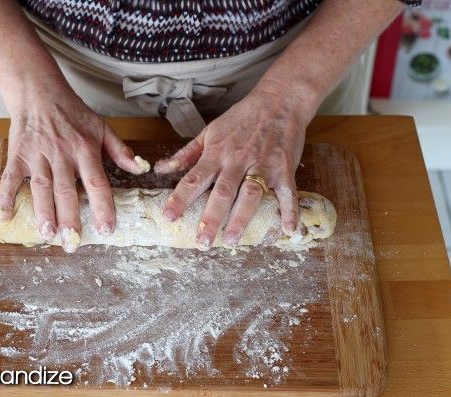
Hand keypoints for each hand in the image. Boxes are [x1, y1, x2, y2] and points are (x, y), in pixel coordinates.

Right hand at [0, 73, 148, 251]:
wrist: (39, 92)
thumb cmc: (73, 113)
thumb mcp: (102, 128)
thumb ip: (121, 151)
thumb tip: (141, 169)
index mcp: (85, 149)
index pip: (96, 182)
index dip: (102, 206)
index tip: (106, 229)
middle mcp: (61, 154)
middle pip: (66, 190)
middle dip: (69, 219)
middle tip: (72, 243)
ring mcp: (38, 155)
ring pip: (40, 186)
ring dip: (42, 211)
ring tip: (46, 235)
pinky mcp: (18, 154)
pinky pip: (10, 177)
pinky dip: (6, 196)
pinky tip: (5, 216)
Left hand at [154, 81, 317, 248]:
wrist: (278, 100)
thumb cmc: (241, 118)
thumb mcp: (209, 132)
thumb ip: (186, 154)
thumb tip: (160, 169)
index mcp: (217, 153)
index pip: (194, 178)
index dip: (180, 198)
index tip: (169, 217)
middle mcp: (238, 160)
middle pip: (222, 192)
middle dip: (211, 218)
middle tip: (202, 242)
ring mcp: (262, 165)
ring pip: (250, 194)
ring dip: (241, 218)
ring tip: (231, 240)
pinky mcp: (284, 168)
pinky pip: (287, 192)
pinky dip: (289, 211)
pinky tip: (288, 230)